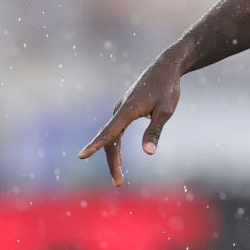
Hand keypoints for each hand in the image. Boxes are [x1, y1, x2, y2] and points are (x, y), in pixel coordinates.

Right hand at [77, 57, 182, 185]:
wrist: (166, 66)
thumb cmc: (168, 88)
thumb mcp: (166, 110)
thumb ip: (155, 131)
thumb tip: (148, 153)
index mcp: (127, 110)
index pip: (109, 132)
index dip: (96, 145)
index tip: (81, 156)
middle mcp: (120, 110)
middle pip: (110, 140)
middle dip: (112, 163)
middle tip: (119, 183)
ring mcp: (121, 109)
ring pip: (112, 136)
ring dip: (114, 156)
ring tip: (119, 177)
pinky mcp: (125, 109)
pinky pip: (116, 130)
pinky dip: (115, 145)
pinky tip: (119, 157)